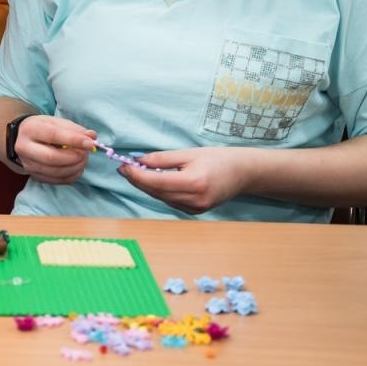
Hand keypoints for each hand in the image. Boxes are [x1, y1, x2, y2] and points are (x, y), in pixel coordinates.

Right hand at [10, 116, 96, 183]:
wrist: (22, 139)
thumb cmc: (42, 128)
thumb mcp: (56, 122)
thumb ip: (75, 129)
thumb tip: (92, 137)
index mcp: (30, 129)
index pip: (53, 135)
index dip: (74, 140)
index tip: (90, 143)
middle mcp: (24, 148)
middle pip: (52, 158)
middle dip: (75, 157)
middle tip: (86, 153)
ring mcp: (28, 165)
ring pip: (56, 172)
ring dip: (76, 167)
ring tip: (83, 159)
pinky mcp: (34, 177)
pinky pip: (58, 181)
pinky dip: (72, 175)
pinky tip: (76, 167)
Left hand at [120, 147, 255, 214]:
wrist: (243, 174)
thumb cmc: (218, 159)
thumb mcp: (189, 153)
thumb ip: (162, 158)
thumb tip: (138, 161)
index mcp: (194, 183)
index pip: (157, 181)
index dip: (137, 175)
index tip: (124, 166)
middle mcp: (195, 199)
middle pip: (156, 192)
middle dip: (138, 180)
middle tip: (124, 168)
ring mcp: (196, 209)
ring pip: (161, 198)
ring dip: (147, 186)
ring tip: (136, 172)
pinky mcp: (195, 212)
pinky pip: (170, 202)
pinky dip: (160, 192)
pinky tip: (155, 181)